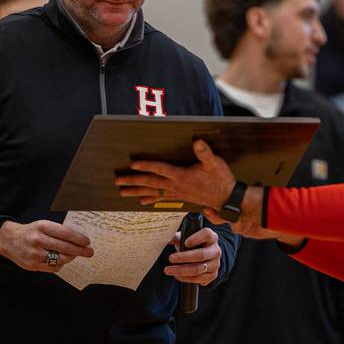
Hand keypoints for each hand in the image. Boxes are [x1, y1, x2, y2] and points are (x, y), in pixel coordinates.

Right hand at [0, 220, 92, 271]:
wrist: (9, 240)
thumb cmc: (31, 232)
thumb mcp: (43, 225)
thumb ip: (58, 232)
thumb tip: (79, 240)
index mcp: (42, 226)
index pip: (65, 233)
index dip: (78, 238)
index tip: (87, 242)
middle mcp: (38, 240)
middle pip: (65, 247)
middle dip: (80, 250)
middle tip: (89, 252)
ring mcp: (35, 254)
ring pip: (60, 259)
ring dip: (71, 258)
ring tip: (75, 255)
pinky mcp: (33, 265)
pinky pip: (53, 267)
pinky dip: (60, 264)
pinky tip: (62, 260)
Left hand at [116, 140, 235, 210]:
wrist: (226, 199)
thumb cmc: (221, 180)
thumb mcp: (215, 163)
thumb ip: (205, 153)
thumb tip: (197, 142)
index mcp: (181, 176)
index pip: (160, 170)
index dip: (146, 166)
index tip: (132, 164)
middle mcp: (175, 186)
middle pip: (150, 183)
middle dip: (133, 181)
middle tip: (118, 181)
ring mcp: (176, 193)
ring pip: (152, 192)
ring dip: (136, 191)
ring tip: (122, 192)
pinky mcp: (179, 197)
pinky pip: (160, 199)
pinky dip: (149, 199)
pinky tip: (141, 201)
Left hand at [165, 227, 220, 286]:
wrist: (202, 257)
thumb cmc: (192, 245)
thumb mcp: (185, 238)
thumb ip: (175, 237)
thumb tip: (163, 238)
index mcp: (211, 237)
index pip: (207, 234)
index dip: (196, 238)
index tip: (185, 243)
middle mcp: (216, 250)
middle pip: (201, 255)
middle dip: (184, 257)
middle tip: (170, 258)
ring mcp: (216, 264)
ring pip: (199, 269)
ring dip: (181, 270)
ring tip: (168, 270)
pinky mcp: (213, 275)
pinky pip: (199, 279)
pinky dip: (186, 278)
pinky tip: (177, 275)